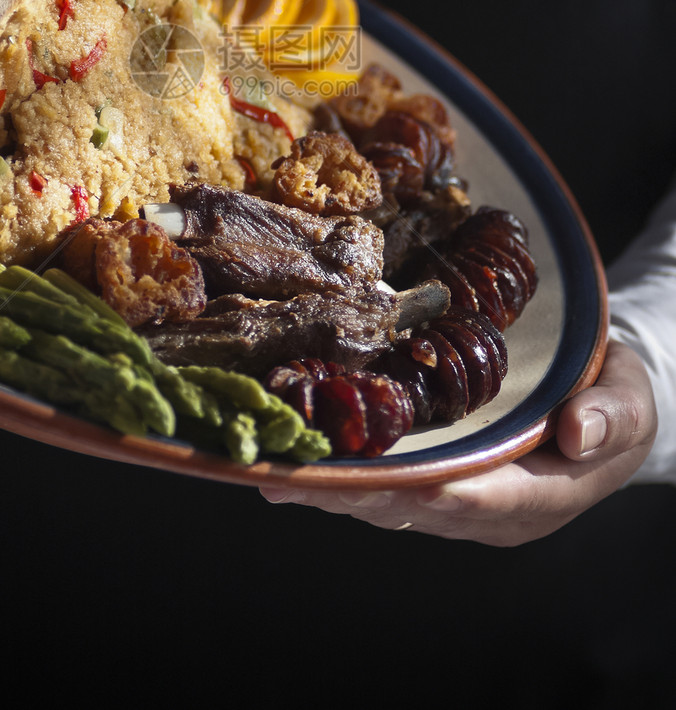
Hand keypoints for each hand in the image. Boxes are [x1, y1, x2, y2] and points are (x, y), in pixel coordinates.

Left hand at [261, 341, 656, 545]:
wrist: (593, 395)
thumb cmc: (612, 399)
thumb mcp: (630, 400)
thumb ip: (612, 416)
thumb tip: (576, 432)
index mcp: (536, 496)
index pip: (480, 499)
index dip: (433, 490)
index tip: (387, 480)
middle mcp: (483, 508)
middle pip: (411, 504)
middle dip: (352, 491)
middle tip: (292, 475)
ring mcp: (451, 495)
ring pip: (383, 496)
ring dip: (327, 482)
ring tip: (273, 464)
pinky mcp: (427, 474)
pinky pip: (377, 475)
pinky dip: (333, 465)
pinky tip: (287, 450)